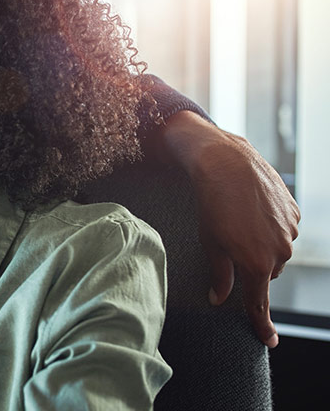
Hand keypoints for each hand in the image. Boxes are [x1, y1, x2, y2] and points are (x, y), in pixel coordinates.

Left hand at [158, 111, 299, 346]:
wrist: (226, 164)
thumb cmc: (211, 205)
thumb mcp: (210, 242)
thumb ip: (220, 275)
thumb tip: (219, 299)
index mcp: (255, 264)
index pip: (258, 303)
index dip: (262, 324)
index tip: (267, 341)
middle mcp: (279, 252)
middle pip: (266, 273)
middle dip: (251, 265)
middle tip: (231, 242)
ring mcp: (290, 232)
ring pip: (277, 251)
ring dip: (262, 244)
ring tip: (240, 220)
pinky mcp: (295, 214)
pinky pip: (284, 230)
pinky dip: (271, 226)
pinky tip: (254, 209)